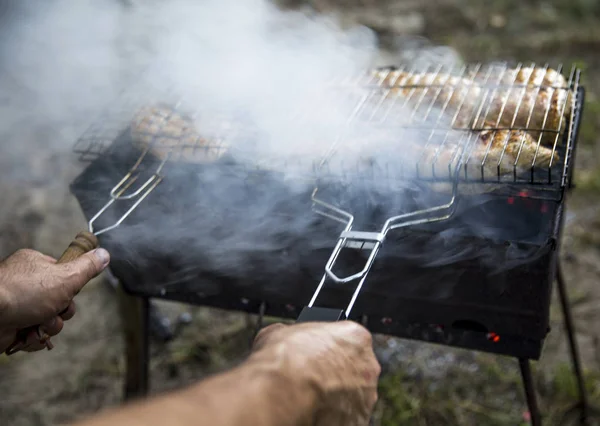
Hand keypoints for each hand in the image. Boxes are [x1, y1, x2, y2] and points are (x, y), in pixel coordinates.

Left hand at [0, 247, 109, 352]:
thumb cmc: (25, 293)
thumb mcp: (66, 276)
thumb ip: (87, 267)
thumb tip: (105, 253)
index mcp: (36, 265)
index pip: (65, 276)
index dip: (71, 289)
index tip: (68, 293)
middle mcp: (26, 283)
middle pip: (60, 301)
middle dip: (60, 313)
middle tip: (53, 312)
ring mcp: (18, 305)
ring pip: (48, 320)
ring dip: (48, 327)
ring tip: (36, 326)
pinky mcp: (11, 325)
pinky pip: (32, 334)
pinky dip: (33, 338)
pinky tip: (27, 335)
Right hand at [250, 321, 380, 425]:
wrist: (282, 394)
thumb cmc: (285, 359)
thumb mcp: (280, 332)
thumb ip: (294, 334)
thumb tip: (284, 337)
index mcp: (356, 337)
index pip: (349, 339)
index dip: (330, 347)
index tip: (317, 353)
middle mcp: (368, 366)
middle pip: (354, 368)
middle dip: (337, 372)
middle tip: (314, 376)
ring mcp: (366, 397)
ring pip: (353, 395)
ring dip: (336, 396)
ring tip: (310, 398)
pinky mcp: (358, 422)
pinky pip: (346, 417)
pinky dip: (333, 416)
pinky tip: (314, 412)